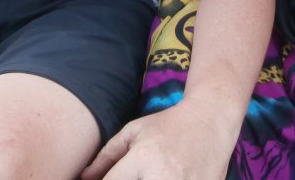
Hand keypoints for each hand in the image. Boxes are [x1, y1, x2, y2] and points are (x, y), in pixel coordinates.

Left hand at [81, 100, 234, 179]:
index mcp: (143, 158)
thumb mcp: (133, 133)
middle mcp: (163, 176)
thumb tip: (83, 178)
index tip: (108, 179)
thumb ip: (105, 157)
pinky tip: (165, 178)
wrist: (211, 121)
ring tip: (149, 174)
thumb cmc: (167, 126)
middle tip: (134, 174)